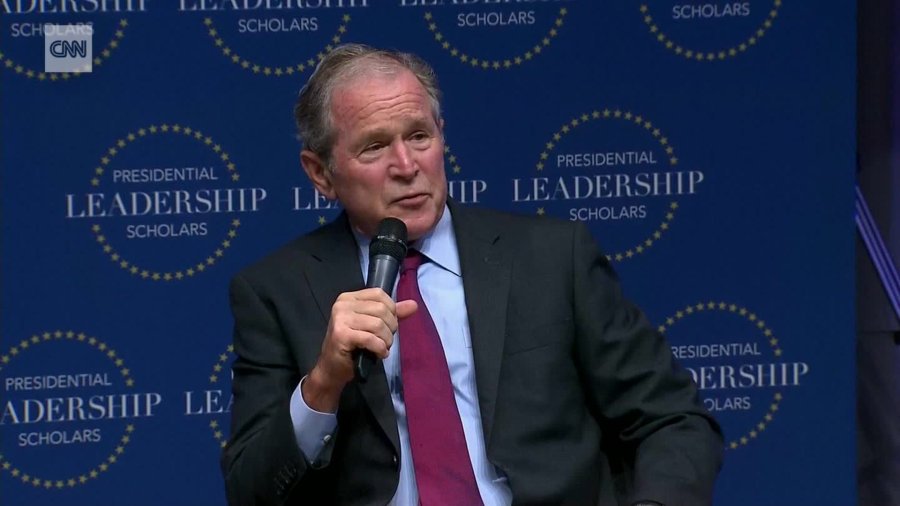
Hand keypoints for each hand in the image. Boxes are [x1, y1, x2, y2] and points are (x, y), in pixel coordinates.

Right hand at [302, 288, 416, 411]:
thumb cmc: (353, 346)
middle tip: (385, 340)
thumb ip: (392, 314)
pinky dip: (380, 348)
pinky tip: (379, 354)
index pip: (379, 294)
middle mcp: (342, 305)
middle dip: (390, 328)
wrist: (332, 369)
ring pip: (378, 324)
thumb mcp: (372, 326)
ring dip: (386, 340)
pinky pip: (371, 339)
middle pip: (381, 309)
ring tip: (382, 348)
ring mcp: (340, 319)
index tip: (388, 325)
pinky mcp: (341, 335)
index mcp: (348, 298)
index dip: (391, 310)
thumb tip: (413, 304)